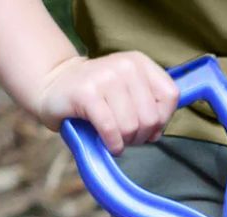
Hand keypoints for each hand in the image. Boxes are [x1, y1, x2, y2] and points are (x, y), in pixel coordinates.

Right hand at [35, 52, 178, 152]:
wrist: (56, 87)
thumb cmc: (98, 98)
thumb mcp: (129, 93)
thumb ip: (151, 107)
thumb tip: (157, 133)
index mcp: (139, 63)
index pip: (170, 96)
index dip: (162, 120)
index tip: (146, 125)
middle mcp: (124, 65)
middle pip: (151, 118)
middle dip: (140, 136)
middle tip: (125, 135)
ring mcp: (105, 77)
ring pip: (131, 127)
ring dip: (124, 141)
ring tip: (114, 137)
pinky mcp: (87, 93)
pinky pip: (111, 130)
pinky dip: (113, 144)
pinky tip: (108, 144)